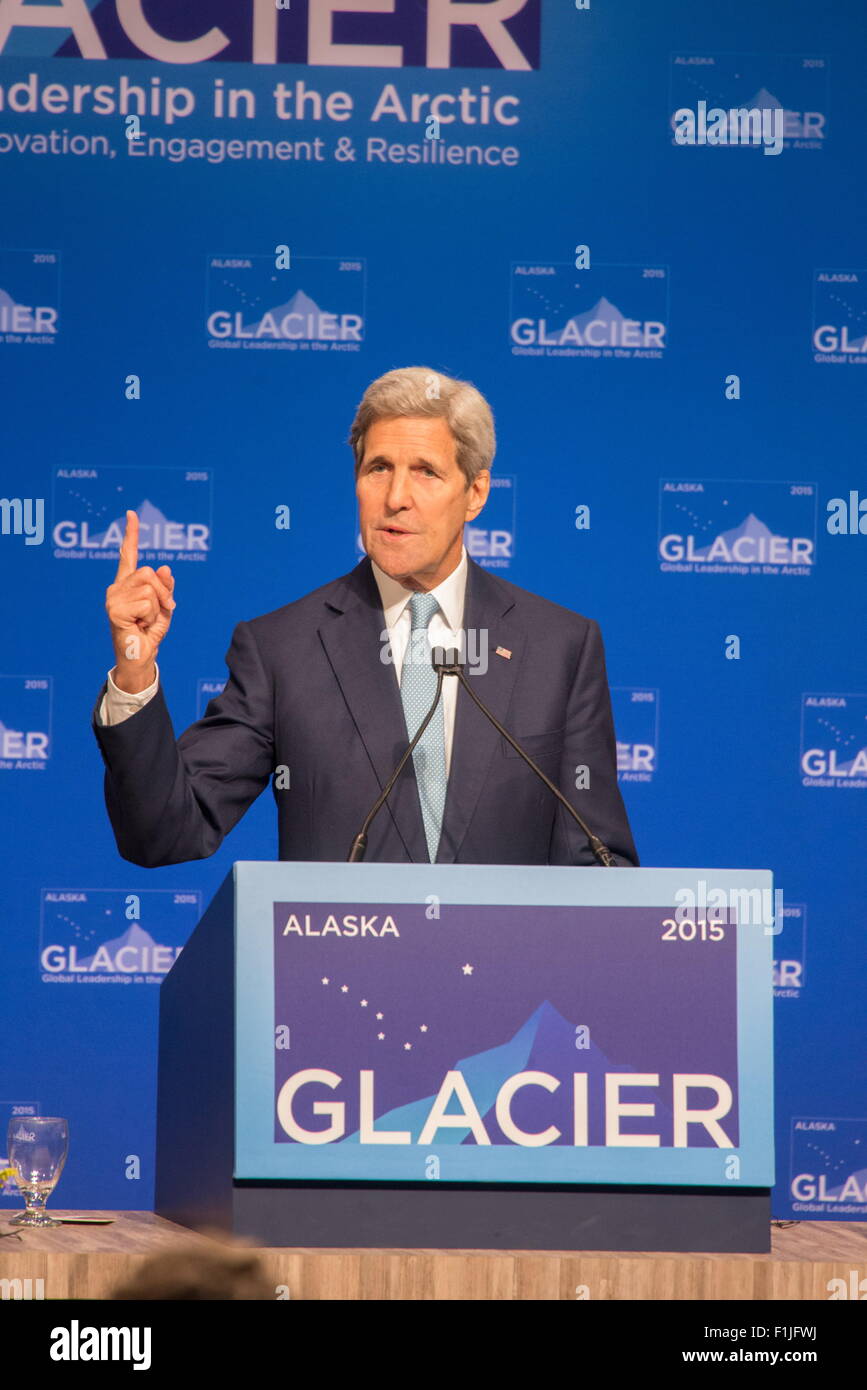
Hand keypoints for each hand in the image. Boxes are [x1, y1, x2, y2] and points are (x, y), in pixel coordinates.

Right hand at [105, 510, 175, 692]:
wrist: (140, 656)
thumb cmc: (150, 632)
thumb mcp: (164, 606)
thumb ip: (165, 587)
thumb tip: (164, 567)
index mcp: (128, 583)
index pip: (128, 555)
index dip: (131, 534)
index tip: (131, 513)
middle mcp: (117, 587)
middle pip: (149, 573)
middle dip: (163, 593)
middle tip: (161, 611)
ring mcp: (113, 597)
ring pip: (150, 588)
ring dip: (157, 607)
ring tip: (146, 621)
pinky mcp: (114, 609)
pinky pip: (146, 603)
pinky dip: (151, 617)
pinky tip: (140, 626)